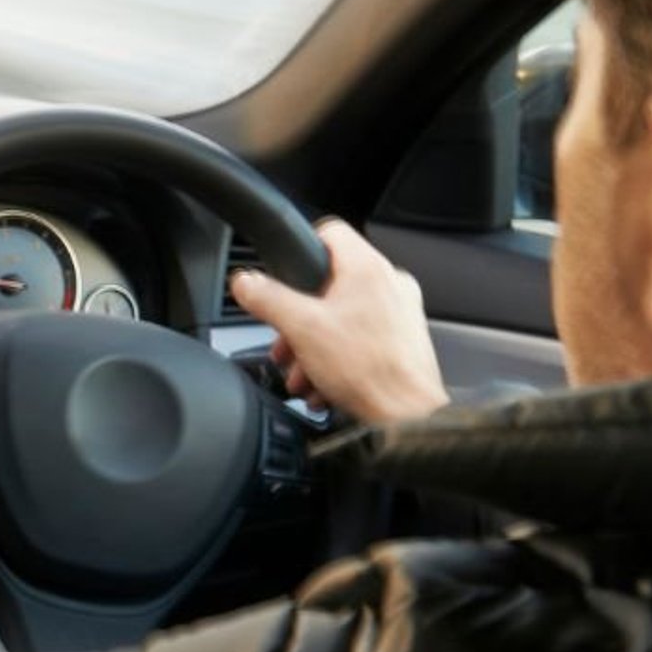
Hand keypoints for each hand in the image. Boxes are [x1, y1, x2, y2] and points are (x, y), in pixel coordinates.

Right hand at [230, 222, 448, 424]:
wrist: (407, 417)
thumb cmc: (368, 371)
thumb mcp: (301, 329)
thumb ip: (268, 299)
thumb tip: (245, 282)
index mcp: (367, 269)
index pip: (329, 234)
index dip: (301, 252)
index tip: (285, 277)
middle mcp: (390, 284)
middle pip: (329, 285)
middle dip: (299, 320)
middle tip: (287, 344)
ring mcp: (400, 314)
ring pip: (342, 318)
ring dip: (313, 347)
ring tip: (303, 374)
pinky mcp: (403, 343)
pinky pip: (360, 341)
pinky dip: (337, 360)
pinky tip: (323, 385)